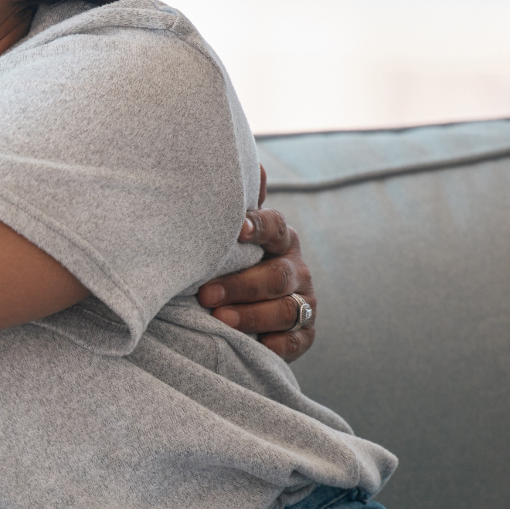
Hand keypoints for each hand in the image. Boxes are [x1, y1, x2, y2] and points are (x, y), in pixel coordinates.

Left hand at [196, 207, 316, 361]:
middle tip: (204, 293)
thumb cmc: (232, 261)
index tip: (236, 228)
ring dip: (252, 314)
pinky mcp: (305, 334)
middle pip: (276, 275)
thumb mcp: (231, 235)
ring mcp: (304, 301)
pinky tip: (258, 345)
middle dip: (240, 285)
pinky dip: (277, 344)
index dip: (258, 227)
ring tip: (219, 317)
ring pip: (285, 309)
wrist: (245, 306)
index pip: (275, 227)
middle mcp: (296, 268)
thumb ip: (237, 205)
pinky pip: (296, 342)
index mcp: (280, 239)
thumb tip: (252, 163)